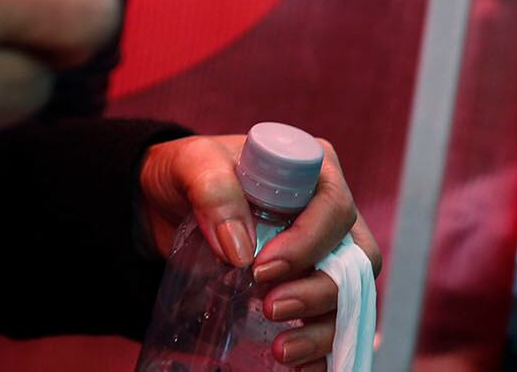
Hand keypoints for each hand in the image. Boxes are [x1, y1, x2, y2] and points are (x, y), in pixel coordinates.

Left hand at [138, 135, 381, 370]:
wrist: (163, 203)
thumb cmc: (185, 173)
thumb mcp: (188, 165)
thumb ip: (213, 190)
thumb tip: (240, 248)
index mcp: (311, 170)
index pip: (333, 207)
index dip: (308, 242)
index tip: (262, 267)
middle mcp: (327, 213)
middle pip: (353, 258)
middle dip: (317, 292)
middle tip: (271, 308)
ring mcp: (322, 254)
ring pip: (349, 297)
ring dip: (322, 329)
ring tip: (281, 350)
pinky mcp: (306, 288)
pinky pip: (332, 322)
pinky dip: (321, 350)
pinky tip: (298, 366)